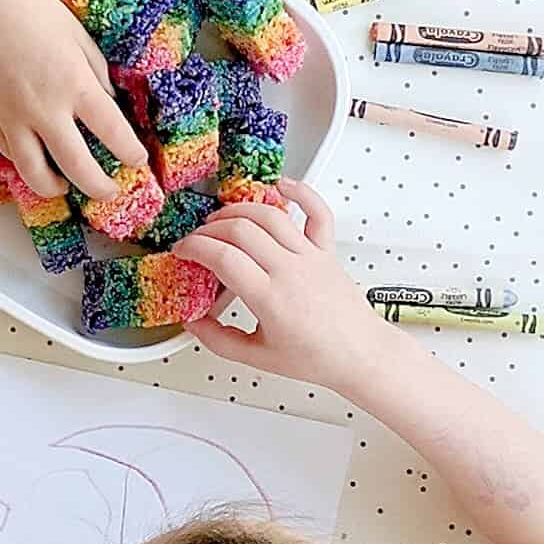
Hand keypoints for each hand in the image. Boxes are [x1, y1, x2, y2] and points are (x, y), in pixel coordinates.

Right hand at [0, 0, 150, 201]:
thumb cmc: (29, 11)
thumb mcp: (79, 36)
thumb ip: (97, 73)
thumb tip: (107, 102)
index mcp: (75, 84)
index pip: (114, 133)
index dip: (130, 154)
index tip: (137, 161)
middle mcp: (45, 109)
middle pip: (78, 168)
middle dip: (100, 187)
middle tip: (108, 190)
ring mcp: (12, 118)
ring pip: (35, 174)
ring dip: (55, 187)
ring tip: (65, 186)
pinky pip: (9, 153)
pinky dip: (25, 161)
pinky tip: (35, 155)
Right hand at [174, 181, 388, 384]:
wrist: (360, 355)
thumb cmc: (317, 358)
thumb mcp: (258, 358)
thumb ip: (218, 340)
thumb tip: (192, 324)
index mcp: (271, 299)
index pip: (223, 257)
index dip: (194, 247)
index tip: (183, 251)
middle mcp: (290, 271)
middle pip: (241, 230)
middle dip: (209, 229)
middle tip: (197, 239)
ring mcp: (310, 256)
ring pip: (270, 215)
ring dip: (238, 210)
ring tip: (221, 219)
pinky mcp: (326, 250)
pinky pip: (317, 212)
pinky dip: (300, 192)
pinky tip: (280, 185)